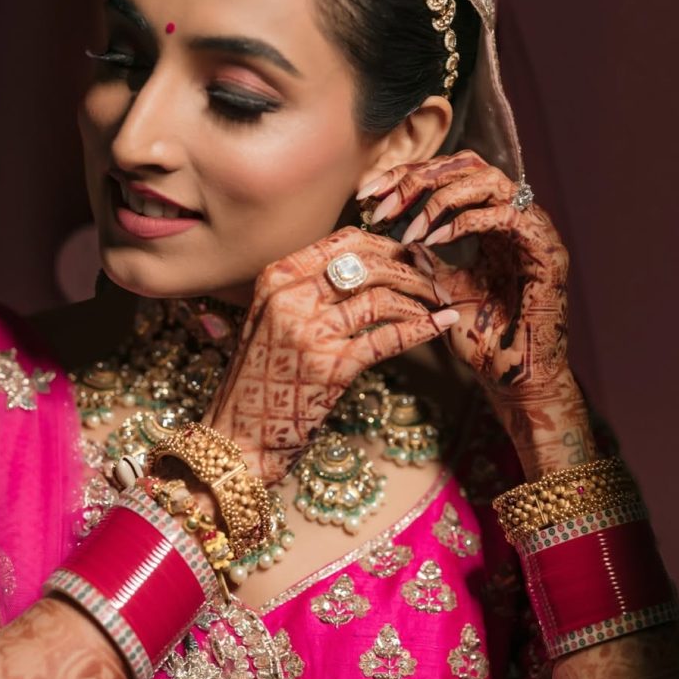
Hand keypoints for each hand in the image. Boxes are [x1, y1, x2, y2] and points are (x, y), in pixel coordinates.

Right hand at [204, 225, 457, 482]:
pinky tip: (441, 325)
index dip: (388, 244)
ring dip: (420, 299)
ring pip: (381, 297)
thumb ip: (307, 291)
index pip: (345, 242)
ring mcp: (308, 331)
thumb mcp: (271, 320)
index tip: (413, 255)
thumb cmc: (260, 380)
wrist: (238, 437)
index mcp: (277, 278)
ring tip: (440, 304)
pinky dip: (420, 329)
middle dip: (412, 269)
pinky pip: (386, 338)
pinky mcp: (329, 367)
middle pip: (368, 264)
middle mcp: (290, 297)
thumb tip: (369, 268)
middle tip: (436, 281)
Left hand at [357, 151, 578, 457]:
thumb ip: (423, 262)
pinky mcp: (547, 250)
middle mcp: (516, 217)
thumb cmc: (482, 339)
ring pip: (488, 179)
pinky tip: (434, 240)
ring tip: (408, 229)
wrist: (514, 379)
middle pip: (467, 163)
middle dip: (418, 177)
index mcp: (492, 221)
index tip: (365, 194)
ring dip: (440, 198)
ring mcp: (535, 230)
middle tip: (380, 202)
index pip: (448, 175)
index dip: (406, 176)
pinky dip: (466, 222)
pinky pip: (506, 216)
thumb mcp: (441, 291)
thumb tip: (394, 237)